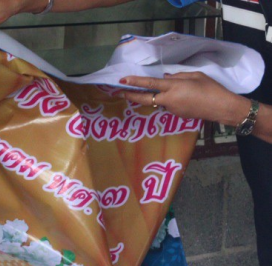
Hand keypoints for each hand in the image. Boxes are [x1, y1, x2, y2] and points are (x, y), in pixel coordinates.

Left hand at [118, 72, 251, 125]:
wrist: (220, 107)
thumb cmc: (211, 88)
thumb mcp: (195, 76)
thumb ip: (178, 76)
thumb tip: (165, 78)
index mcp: (174, 87)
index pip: (150, 84)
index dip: (135, 82)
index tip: (123, 80)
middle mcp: (169, 100)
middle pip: (145, 99)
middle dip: (132, 95)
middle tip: (121, 92)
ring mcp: (171, 109)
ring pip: (159, 101)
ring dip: (157, 96)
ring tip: (170, 91)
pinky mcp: (176, 115)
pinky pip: (169, 105)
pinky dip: (170, 100)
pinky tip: (184, 97)